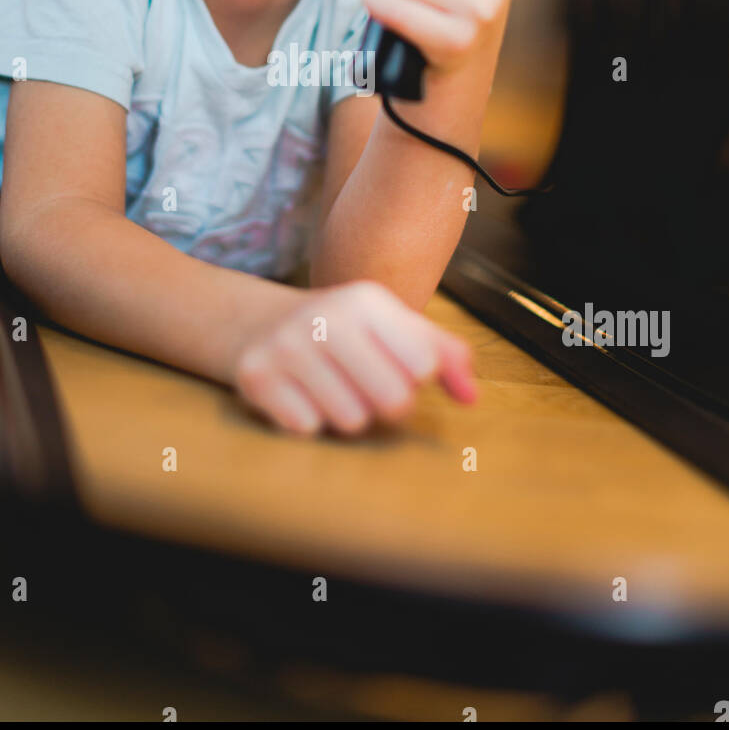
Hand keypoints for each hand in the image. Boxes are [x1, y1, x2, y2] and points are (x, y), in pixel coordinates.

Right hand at [231, 280, 475, 435]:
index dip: (415, 378)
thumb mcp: (393, 327)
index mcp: (367, 300)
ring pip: (351, 421)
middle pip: (393, 401)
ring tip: (330, 388)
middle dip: (387, 406)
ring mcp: (287, 345)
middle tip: (366, 386)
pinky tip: (299, 394)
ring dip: (346, 415)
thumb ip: (444, 354)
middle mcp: (325, 317)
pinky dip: (308, 420)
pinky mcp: (257, 376)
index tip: (396, 366)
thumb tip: (472, 398)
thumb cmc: (344, 332)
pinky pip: (308, 428)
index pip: (423, 365)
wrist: (258, 324)